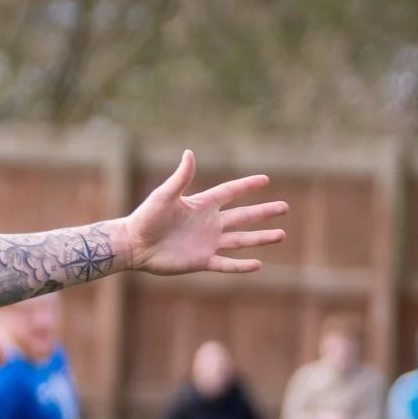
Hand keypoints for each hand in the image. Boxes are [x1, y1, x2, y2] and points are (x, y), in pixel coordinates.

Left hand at [121, 151, 288, 276]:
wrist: (133, 245)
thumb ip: (181, 177)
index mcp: (201, 205)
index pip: (230, 192)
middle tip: (284, 207)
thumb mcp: (164, 195)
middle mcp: (208, 223)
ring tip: (281, 235)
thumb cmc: (145, 218)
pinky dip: (241, 266)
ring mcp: (207, 243)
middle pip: (243, 216)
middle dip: (263, 212)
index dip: (247, 186)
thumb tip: (189, 152)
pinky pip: (226, 264)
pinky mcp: (201, 260)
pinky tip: (258, 264)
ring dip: (261, 238)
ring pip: (241, 240)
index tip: (266, 179)